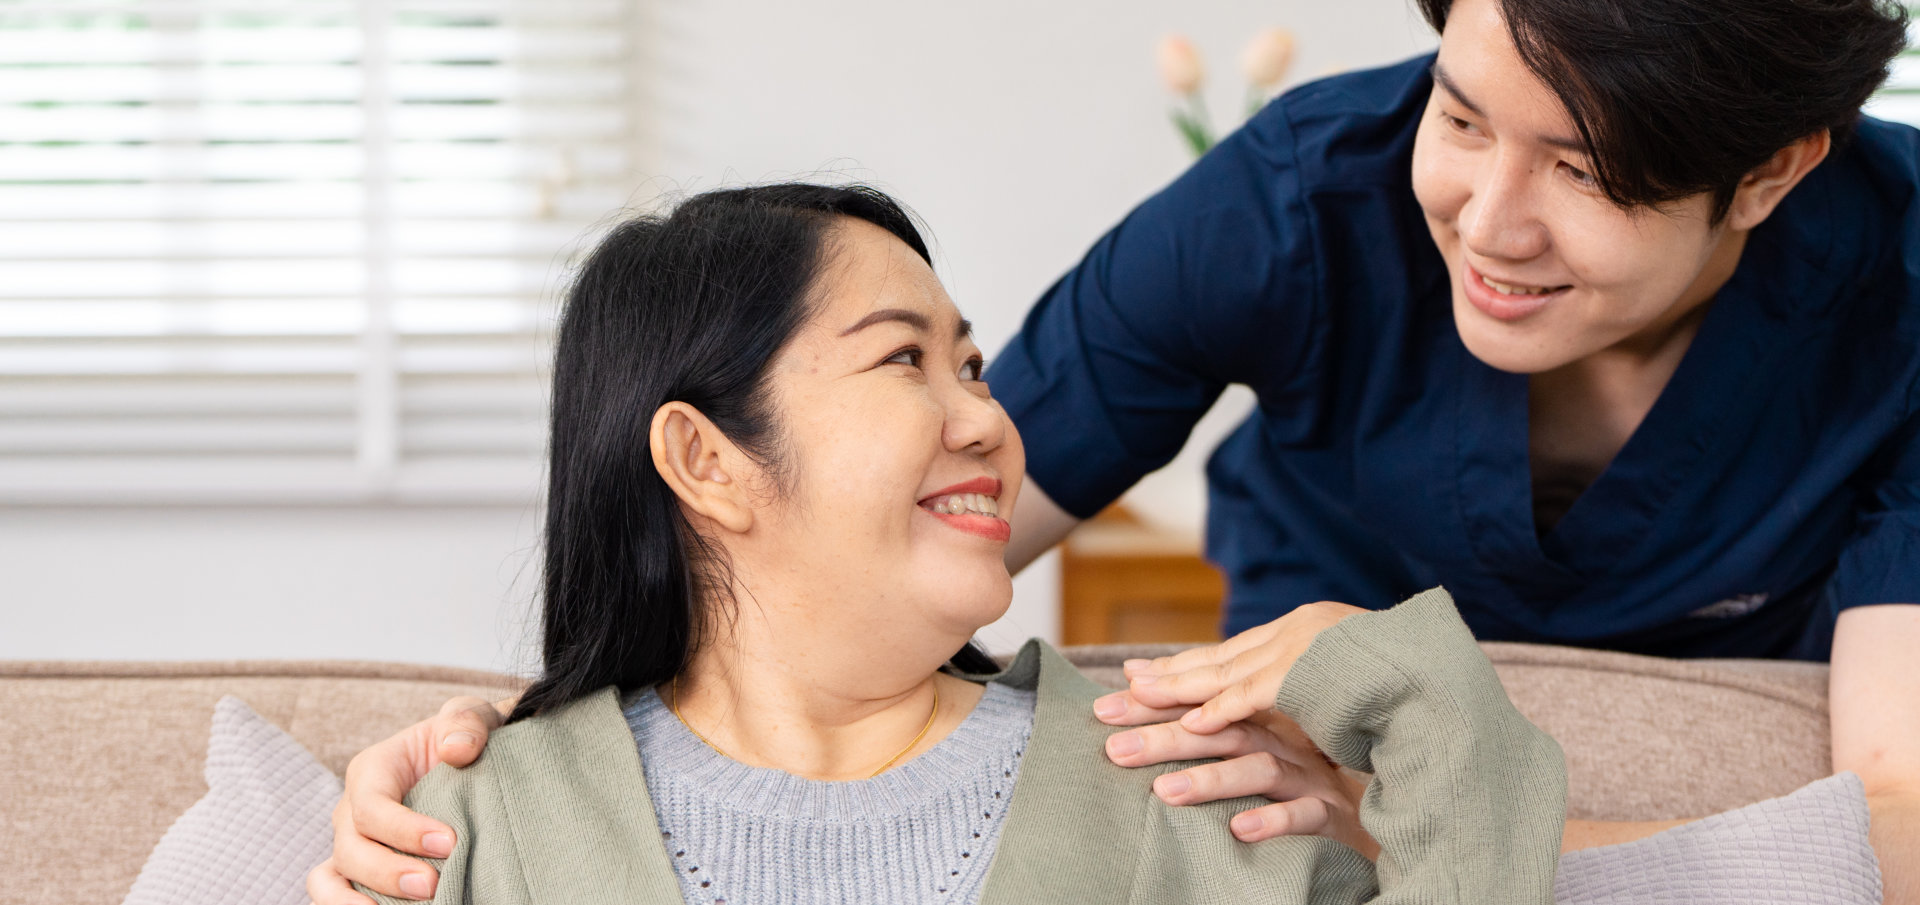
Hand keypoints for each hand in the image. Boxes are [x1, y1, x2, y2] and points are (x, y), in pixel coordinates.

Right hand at [306, 695, 508, 903]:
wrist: (472, 764)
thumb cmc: (466, 740)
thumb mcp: (471, 718)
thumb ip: (466, 722)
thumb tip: (457, 750)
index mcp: (372, 770)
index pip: (371, 805)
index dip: (404, 829)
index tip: (450, 843)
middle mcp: (352, 810)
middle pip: (350, 848)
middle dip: (388, 873)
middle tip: (433, 886)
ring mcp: (351, 844)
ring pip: (328, 880)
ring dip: (355, 902)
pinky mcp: (359, 872)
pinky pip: (336, 895)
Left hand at [1092, 601, 1376, 857]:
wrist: (1384, 815)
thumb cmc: (1308, 785)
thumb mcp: (1257, 759)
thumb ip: (1210, 734)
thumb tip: (1141, 692)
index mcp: (1263, 728)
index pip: (1201, 710)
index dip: (1153, 705)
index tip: (1102, 708)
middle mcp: (1285, 745)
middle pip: (1222, 732)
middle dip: (1166, 736)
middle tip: (1114, 748)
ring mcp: (1311, 778)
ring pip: (1261, 771)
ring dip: (1212, 779)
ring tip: (1165, 792)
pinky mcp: (1336, 816)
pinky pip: (1305, 816)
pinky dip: (1274, 820)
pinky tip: (1240, 830)